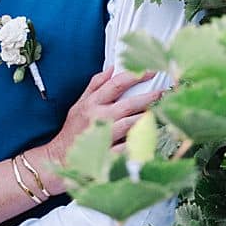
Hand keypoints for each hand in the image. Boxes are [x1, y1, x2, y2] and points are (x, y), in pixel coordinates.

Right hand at [48, 66, 162, 163]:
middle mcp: (100, 118)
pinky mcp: (110, 154)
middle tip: (164, 92)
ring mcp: (105, 137)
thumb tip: (111, 68)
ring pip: (132, 125)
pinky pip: (130, 146)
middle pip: (129, 104)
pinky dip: (141, 141)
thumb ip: (95, 85)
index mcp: (93, 104)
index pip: (117, 84)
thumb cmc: (73, 131)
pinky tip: (152, 136)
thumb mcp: (79, 103)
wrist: (61, 157)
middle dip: (150, 97)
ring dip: (148, 118)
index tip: (150, 71)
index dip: (136, 75)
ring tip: (161, 113)